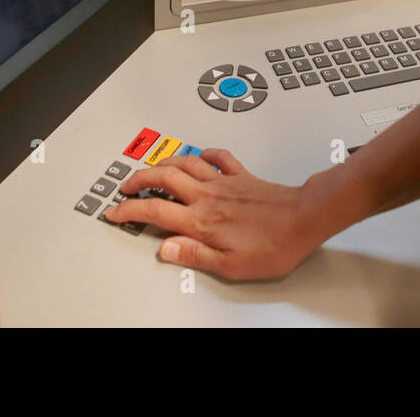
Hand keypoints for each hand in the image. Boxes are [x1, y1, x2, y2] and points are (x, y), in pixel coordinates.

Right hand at [105, 149, 335, 279]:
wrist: (304, 217)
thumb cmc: (274, 245)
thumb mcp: (231, 265)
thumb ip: (194, 254)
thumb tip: (164, 249)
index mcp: (201, 221)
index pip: (154, 212)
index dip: (129, 211)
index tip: (115, 212)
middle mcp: (208, 196)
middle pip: (163, 178)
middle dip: (138, 179)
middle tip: (125, 187)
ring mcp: (224, 182)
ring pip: (185, 162)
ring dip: (163, 163)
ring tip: (151, 168)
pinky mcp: (242, 175)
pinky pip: (217, 157)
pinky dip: (203, 154)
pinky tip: (198, 157)